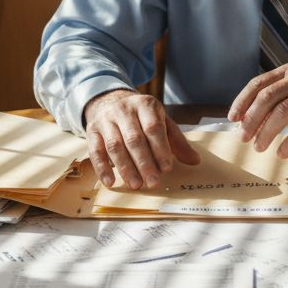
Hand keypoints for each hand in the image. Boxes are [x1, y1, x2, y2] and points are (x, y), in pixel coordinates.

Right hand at [82, 89, 200, 189]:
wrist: (111, 102)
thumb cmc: (142, 118)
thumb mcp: (162, 122)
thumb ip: (176, 141)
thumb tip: (195, 160)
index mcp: (145, 105)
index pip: (153, 127)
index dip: (160, 148)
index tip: (167, 168)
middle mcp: (124, 109)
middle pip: (134, 138)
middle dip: (144, 163)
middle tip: (153, 182)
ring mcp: (106, 119)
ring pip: (115, 145)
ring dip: (125, 168)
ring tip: (136, 185)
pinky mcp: (91, 130)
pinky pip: (95, 150)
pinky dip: (102, 168)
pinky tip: (111, 182)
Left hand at [227, 64, 287, 157]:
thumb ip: (278, 99)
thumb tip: (247, 121)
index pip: (258, 84)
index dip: (242, 101)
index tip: (232, 119)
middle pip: (266, 98)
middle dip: (251, 120)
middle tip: (243, 137)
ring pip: (281, 112)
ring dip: (266, 132)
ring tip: (259, 147)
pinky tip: (281, 152)